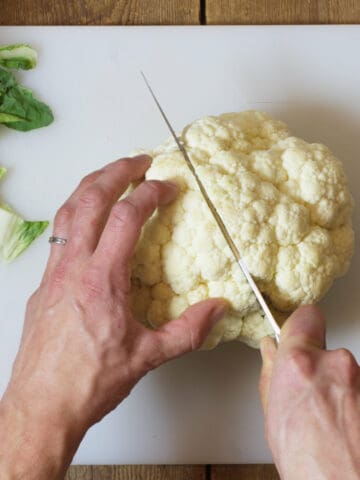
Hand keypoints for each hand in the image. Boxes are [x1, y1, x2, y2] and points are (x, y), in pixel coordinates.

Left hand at [0, 155, 226, 479]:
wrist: (42, 405)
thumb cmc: (90, 382)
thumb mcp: (148, 357)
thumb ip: (188, 331)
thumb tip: (219, 310)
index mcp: (102, 280)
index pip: (125, 218)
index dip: (148, 194)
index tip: (166, 187)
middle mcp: (73, 268)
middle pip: (90, 200)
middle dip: (116, 172)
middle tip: (137, 161)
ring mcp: (53, 273)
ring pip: (67, 212)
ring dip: (90, 186)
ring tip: (110, 175)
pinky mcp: (42, 284)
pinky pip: (58, 234)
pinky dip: (74, 213)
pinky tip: (85, 218)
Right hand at [259, 305, 359, 479]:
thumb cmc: (310, 466)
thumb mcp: (273, 417)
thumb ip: (272, 374)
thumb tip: (271, 352)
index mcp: (300, 363)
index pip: (305, 316)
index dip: (300, 327)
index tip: (297, 334)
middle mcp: (336, 363)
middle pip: (325, 348)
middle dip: (316, 364)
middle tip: (309, 394)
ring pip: (343, 370)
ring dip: (336, 386)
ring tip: (328, 418)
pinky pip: (358, 386)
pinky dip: (352, 400)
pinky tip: (343, 424)